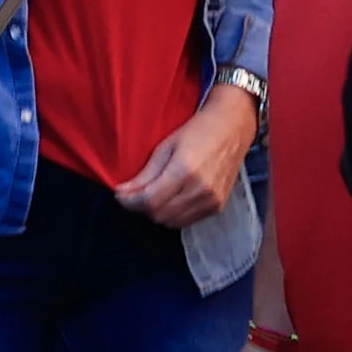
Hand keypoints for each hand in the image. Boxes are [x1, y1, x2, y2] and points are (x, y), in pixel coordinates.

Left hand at [116, 82, 255, 228]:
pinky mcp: (218, 207)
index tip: (119, 195)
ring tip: (149, 197)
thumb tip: (122, 192)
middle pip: (159, 215)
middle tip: (132, 195)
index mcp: (185, 171)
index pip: (149, 200)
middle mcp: (201, 190)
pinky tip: (168, 201)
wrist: (232, 129)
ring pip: (172, 222)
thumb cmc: (198, 132)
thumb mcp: (166, 147)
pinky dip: (173, 215)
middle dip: (140, 208)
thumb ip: (145, 174)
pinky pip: (187, 221)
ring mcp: (212, 201)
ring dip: (156, 213)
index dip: (129, 201)